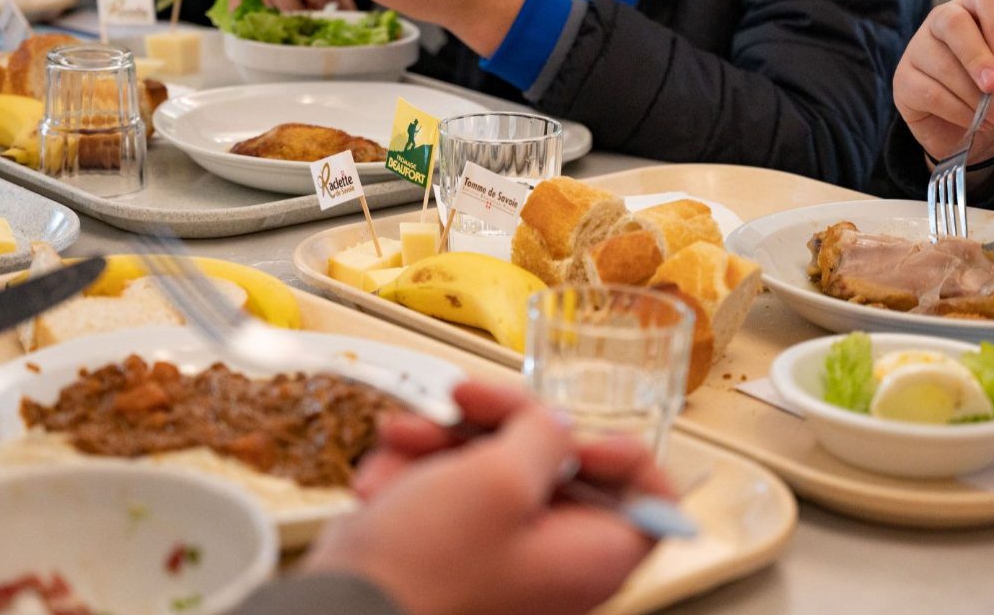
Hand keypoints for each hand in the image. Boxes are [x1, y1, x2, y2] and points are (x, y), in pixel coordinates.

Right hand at [306, 382, 670, 614]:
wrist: (342, 609)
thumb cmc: (427, 571)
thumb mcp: (500, 479)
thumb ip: (544, 437)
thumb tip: (556, 425)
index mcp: (593, 555)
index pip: (651, 500)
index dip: (618, 452)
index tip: (575, 432)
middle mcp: (555, 557)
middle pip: (560, 463)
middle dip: (502, 423)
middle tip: (467, 399)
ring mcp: (501, 551)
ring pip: (495, 464)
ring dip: (445, 439)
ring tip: (405, 439)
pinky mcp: (453, 545)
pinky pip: (450, 487)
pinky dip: (417, 470)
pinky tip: (385, 476)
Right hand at [894, 0, 993, 167]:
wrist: (982, 132)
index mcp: (972, 8)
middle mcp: (939, 22)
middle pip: (953, 25)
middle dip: (977, 58)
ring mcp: (916, 51)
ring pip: (942, 66)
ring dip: (974, 96)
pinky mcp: (903, 82)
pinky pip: (929, 93)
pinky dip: (957, 111)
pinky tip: (975, 123)